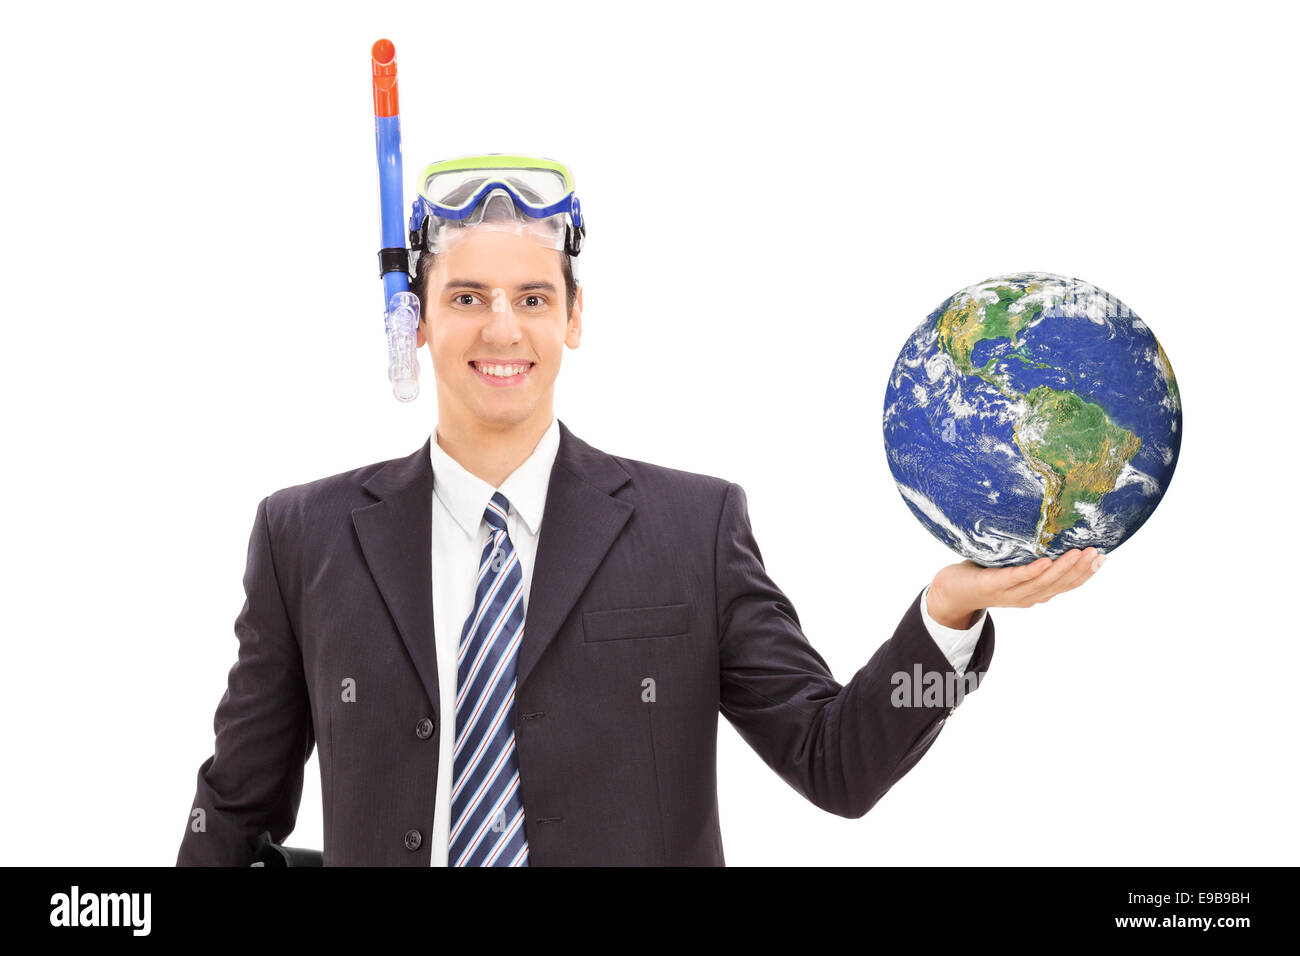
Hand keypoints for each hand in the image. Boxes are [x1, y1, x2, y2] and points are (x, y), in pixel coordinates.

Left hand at [926, 548, 1105, 628]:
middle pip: (1059, 585)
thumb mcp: (1014, 566)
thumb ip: (1033, 558)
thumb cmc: (985, 574)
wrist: (951, 591)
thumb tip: (1054, 532)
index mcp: (1035, 592)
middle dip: (1081, 569)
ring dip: (1063, 569)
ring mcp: (1010, 593)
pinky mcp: (992, 585)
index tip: (1103, 556)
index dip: (1086, 573)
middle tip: (1098, 553)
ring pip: (1042, 583)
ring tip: (1080, 553)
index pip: (1066, 584)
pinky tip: (1046, 561)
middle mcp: (1026, 596)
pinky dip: (1031, 572)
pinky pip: (1015, 578)